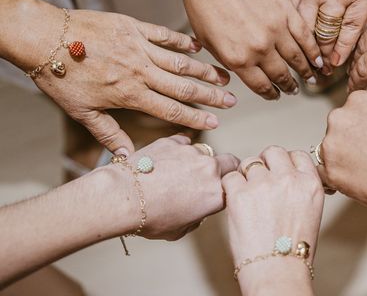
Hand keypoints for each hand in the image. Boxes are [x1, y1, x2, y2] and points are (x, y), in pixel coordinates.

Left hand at [28, 4, 235, 154]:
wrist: (44, 37)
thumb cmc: (60, 77)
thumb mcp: (82, 111)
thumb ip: (109, 133)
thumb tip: (128, 158)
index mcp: (130, 94)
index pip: (171, 110)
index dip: (196, 118)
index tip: (216, 123)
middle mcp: (140, 71)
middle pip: (184, 86)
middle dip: (211, 95)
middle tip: (233, 100)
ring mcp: (139, 47)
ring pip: (180, 61)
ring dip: (205, 69)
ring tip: (225, 75)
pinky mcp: (133, 26)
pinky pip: (164, 34)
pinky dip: (182, 41)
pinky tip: (198, 47)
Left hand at [104, 135, 238, 239]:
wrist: (123, 197)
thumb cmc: (148, 218)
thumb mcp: (179, 231)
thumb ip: (197, 217)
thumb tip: (197, 210)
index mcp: (216, 194)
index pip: (236, 186)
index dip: (231, 188)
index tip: (225, 189)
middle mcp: (209, 170)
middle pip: (230, 162)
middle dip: (225, 168)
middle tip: (212, 176)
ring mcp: (192, 152)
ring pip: (204, 151)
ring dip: (198, 160)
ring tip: (179, 171)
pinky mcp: (173, 141)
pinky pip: (183, 143)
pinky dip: (179, 150)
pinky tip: (167, 161)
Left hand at [180, 0, 321, 99]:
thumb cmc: (203, 1)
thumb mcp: (207, 41)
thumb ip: (227, 60)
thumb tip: (243, 72)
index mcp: (237, 58)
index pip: (261, 85)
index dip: (270, 93)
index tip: (275, 95)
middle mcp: (259, 48)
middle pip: (281, 74)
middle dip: (289, 85)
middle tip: (293, 89)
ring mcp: (275, 29)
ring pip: (298, 58)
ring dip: (305, 71)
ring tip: (309, 77)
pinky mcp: (286, 11)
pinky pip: (305, 36)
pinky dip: (313, 49)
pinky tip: (317, 58)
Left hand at [222, 146, 323, 292]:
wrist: (277, 271)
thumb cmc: (294, 251)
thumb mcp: (311, 212)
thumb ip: (300, 189)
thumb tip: (286, 178)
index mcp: (310, 183)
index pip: (297, 155)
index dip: (285, 161)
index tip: (279, 170)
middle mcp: (288, 179)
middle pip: (272, 151)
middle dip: (265, 162)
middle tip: (260, 179)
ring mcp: (263, 185)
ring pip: (249, 162)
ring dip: (246, 175)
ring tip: (247, 195)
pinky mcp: (240, 194)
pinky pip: (230, 177)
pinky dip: (230, 187)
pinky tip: (235, 201)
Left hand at [286, 0, 366, 69]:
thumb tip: (300, 2)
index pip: (286, 15)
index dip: (284, 38)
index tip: (284, 53)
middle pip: (300, 30)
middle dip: (299, 55)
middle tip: (298, 73)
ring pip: (324, 34)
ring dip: (322, 56)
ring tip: (320, 73)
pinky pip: (351, 29)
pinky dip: (344, 48)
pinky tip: (340, 62)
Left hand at [318, 91, 366, 214]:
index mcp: (358, 100)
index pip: (350, 113)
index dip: (360, 129)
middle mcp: (340, 117)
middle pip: (336, 131)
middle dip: (348, 143)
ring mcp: (331, 144)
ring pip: (329, 152)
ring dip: (341, 161)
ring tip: (365, 173)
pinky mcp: (329, 171)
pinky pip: (324, 176)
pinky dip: (335, 180)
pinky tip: (353, 184)